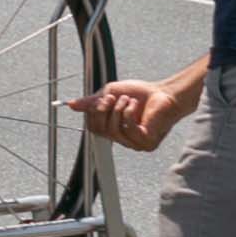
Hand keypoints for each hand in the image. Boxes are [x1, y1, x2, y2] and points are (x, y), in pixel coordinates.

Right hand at [69, 76, 197, 150]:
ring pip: (113, 131)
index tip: (100, 99)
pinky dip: (129, 114)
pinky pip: (128, 130)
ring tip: (129, 100)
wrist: (164, 93)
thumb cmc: (140, 93)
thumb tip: (70, 104)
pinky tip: (135, 106)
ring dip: (118, 110)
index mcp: (113, 128)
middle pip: (99, 130)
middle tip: (111, 97)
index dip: (93, 113)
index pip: (93, 127)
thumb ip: (92, 102)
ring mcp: (134, 143)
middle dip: (103, 111)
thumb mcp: (110, 94)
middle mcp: (122, 138)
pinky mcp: (146, 143)